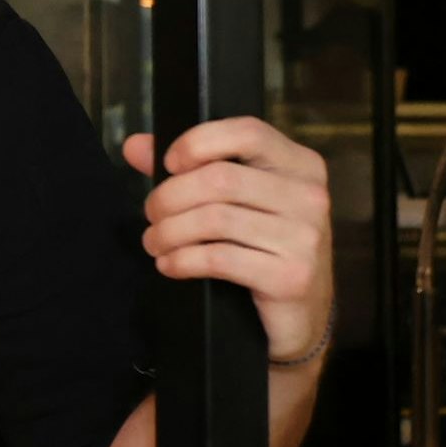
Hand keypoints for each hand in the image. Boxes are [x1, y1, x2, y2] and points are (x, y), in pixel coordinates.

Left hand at [124, 120, 332, 363]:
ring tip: (155, 241)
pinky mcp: (291, 277)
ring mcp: (305, 238)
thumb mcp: (236, 201)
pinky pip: (219, 259)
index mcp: (299, 165)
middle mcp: (310, 196)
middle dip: (170, 197)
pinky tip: (169, 264)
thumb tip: (135, 145)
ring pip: (214, 219)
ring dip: (169, 232)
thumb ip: (188, 168)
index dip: (198, 142)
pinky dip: (182, 260)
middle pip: (220, 179)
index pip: (247, 132)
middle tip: (151, 214)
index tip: (168, 164)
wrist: (300, 315)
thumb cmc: (263, 248)